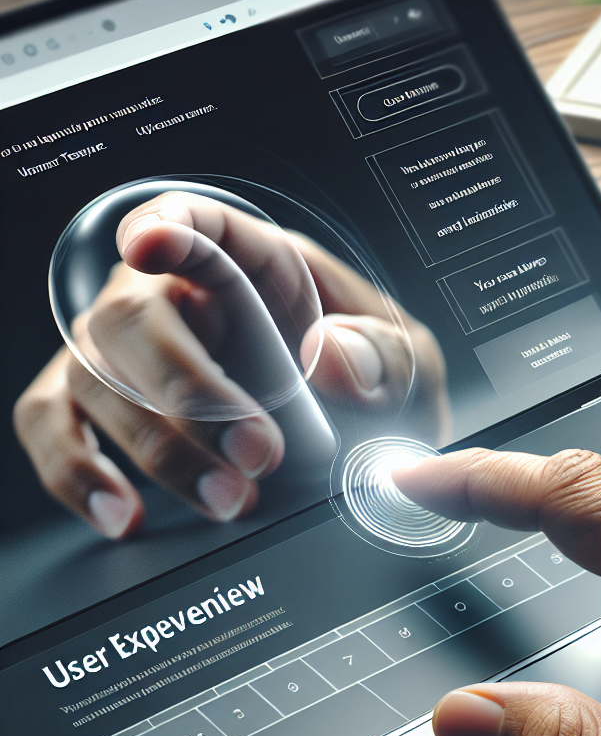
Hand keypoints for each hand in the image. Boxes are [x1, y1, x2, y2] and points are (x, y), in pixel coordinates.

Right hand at [14, 191, 449, 537]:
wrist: (365, 449)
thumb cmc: (378, 389)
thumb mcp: (411, 366)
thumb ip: (386, 355)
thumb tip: (331, 356)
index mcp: (257, 268)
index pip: (199, 223)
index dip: (167, 225)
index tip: (151, 243)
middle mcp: (181, 301)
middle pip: (133, 317)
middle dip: (189, 391)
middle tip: (261, 453)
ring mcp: (135, 357)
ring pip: (94, 378)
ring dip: (156, 448)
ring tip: (228, 499)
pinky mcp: (107, 412)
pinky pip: (54, 426)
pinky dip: (76, 473)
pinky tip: (122, 513)